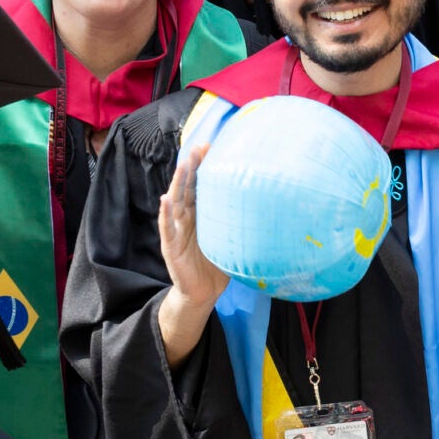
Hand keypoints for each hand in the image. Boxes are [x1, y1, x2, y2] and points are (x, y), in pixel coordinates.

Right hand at [155, 143, 229, 365]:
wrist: (203, 293)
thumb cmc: (218, 265)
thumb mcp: (232, 239)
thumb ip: (242, 223)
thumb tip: (273, 206)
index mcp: (201, 214)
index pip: (201, 185)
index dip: (205, 166)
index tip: (213, 145)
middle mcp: (186, 218)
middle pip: (188, 187)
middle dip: (192, 166)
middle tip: (199, 146)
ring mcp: (176, 230)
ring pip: (176, 201)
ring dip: (178, 182)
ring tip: (183, 164)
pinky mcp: (170, 246)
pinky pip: (166, 227)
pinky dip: (164, 212)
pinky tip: (165, 198)